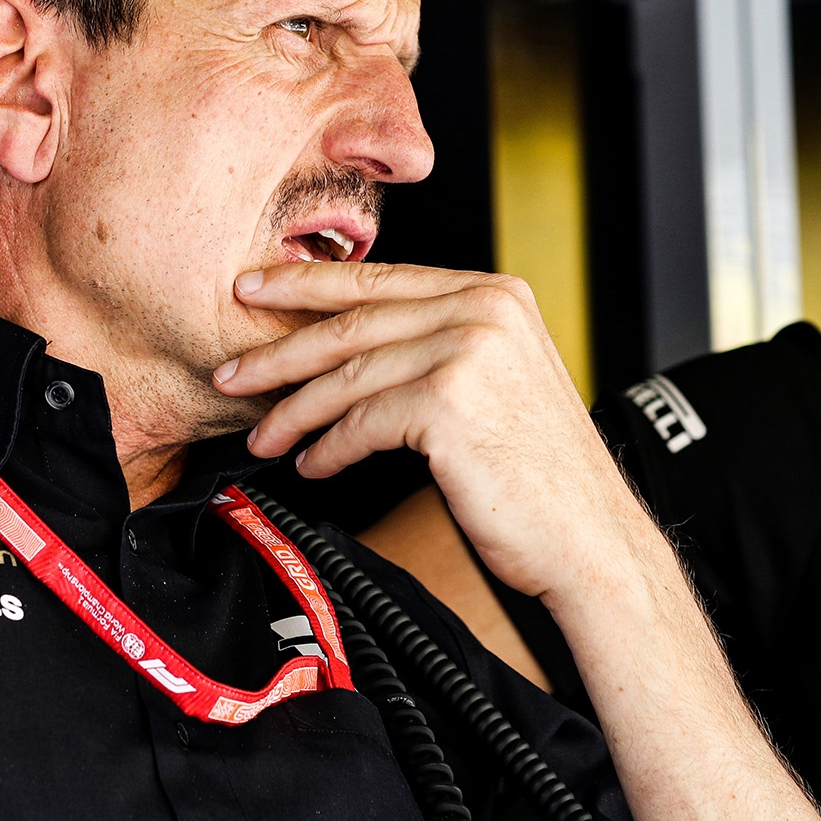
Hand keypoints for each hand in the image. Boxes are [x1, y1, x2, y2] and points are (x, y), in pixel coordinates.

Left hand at [214, 261, 648, 601]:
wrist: (591, 541)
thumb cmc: (542, 476)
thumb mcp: (501, 381)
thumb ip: (443, 345)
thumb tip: (354, 346)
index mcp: (496, 293)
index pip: (382, 279)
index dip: (308, 285)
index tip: (254, 293)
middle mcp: (485, 308)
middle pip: (355, 321)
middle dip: (280, 348)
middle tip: (229, 371)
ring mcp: (468, 351)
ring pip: (349, 373)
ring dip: (294, 409)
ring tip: (262, 437)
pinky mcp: (448, 401)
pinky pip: (361, 422)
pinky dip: (327, 447)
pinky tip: (311, 465)